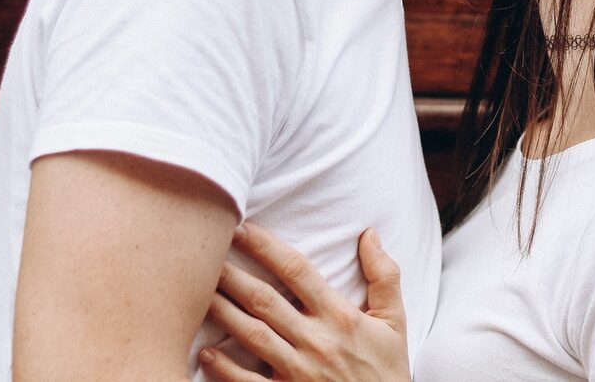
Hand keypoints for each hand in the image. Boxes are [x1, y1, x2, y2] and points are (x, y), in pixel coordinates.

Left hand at [199, 222, 409, 381]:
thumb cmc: (387, 370)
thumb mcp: (395, 321)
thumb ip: (384, 276)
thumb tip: (369, 234)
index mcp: (340, 316)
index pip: (297, 271)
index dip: (267, 246)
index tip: (243, 228)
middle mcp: (315, 340)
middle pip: (265, 300)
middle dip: (233, 274)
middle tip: (207, 252)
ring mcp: (298, 372)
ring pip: (251, 335)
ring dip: (223, 312)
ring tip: (199, 291)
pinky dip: (225, 368)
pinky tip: (206, 351)